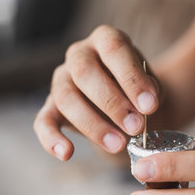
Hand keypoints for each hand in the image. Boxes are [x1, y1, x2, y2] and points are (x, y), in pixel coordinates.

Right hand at [34, 25, 158, 159]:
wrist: (129, 104)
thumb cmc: (140, 91)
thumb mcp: (152, 85)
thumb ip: (150, 91)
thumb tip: (146, 105)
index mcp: (106, 40)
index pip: (114, 49)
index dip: (131, 78)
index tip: (150, 106)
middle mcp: (79, 55)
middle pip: (85, 72)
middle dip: (112, 103)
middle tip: (135, 128)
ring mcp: (61, 80)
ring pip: (66, 98)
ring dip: (92, 125)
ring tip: (118, 145)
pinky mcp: (51, 106)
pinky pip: (43, 121)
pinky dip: (51, 139)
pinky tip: (66, 154)